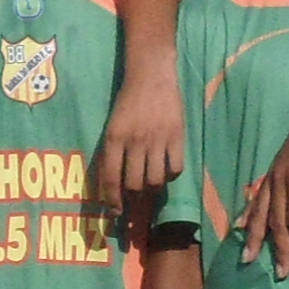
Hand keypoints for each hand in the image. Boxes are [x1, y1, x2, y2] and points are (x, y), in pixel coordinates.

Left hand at [101, 60, 184, 203]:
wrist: (151, 74)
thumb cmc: (129, 101)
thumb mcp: (112, 125)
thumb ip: (112, 151)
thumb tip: (112, 183)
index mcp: (114, 138)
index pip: (110, 177)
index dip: (112, 200)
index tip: (115, 213)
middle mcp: (134, 141)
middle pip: (134, 184)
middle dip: (134, 199)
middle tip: (135, 201)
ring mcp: (157, 139)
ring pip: (155, 180)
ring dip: (152, 189)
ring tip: (151, 185)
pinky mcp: (177, 136)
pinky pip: (176, 168)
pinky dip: (171, 175)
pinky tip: (167, 170)